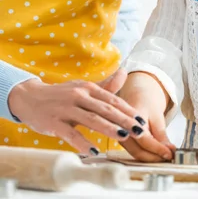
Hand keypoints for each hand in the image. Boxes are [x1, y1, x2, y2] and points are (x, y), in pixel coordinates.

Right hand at [8, 69, 147, 153]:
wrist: (30, 98)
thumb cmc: (61, 95)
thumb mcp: (83, 88)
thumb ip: (104, 86)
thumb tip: (124, 73)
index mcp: (87, 88)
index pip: (112, 100)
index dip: (128, 110)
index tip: (142, 121)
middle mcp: (79, 96)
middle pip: (105, 109)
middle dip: (124, 120)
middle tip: (139, 130)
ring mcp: (66, 109)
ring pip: (91, 119)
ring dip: (108, 128)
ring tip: (123, 137)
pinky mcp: (54, 123)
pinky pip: (70, 134)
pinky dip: (82, 143)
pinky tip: (93, 151)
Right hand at [118, 72, 175, 162]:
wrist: (137, 93)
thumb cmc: (147, 101)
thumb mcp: (157, 115)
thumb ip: (161, 134)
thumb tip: (170, 152)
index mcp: (130, 118)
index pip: (144, 141)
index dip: (158, 150)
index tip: (171, 154)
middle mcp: (122, 129)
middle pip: (137, 151)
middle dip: (155, 157)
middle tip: (169, 158)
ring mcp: (121, 136)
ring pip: (135, 154)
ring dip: (151, 158)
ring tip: (165, 157)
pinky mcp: (124, 140)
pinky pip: (134, 151)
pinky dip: (146, 155)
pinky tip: (156, 154)